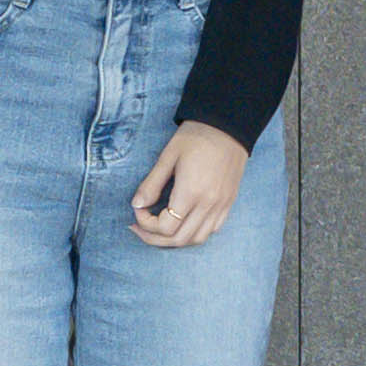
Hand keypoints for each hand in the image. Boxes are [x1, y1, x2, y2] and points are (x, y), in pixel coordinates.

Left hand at [128, 119, 248, 248]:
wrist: (229, 126)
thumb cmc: (196, 136)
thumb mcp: (168, 156)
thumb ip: (151, 184)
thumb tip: (136, 204)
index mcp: (191, 192)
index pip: (165, 227)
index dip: (145, 223)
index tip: (138, 208)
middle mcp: (208, 204)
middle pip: (178, 240)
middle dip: (154, 237)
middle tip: (139, 227)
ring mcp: (221, 206)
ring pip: (196, 239)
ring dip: (174, 239)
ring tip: (159, 229)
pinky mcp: (229, 203)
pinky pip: (211, 230)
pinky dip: (193, 233)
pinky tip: (182, 222)